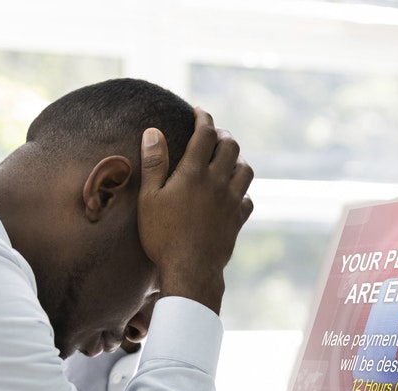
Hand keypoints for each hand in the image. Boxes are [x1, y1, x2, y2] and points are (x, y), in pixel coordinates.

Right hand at [137, 107, 253, 313]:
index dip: (204, 118)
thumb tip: (153, 132)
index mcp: (194, 173)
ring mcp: (232, 202)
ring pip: (246, 169)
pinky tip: (233, 193)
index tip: (199, 111)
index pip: (205, 134)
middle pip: (231, 147)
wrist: (190, 270)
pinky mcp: (238, 220)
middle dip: (223, 135)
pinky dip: (242, 190)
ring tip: (227, 159)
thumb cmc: (163, 235)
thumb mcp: (149, 198)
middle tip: (213, 134)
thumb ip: (154, 163)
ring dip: (237, 159)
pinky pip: (248, 198)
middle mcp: (218, 183)